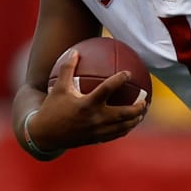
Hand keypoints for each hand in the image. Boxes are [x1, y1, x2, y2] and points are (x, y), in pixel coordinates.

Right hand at [30, 50, 148, 149]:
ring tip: (143, 111)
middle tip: (145, 99)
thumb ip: (67, 69)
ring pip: (124, 126)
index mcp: (86, 104)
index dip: (119, 79)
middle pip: (125, 113)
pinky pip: (117, 134)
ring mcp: (98, 131)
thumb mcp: (59, 88)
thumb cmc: (52, 109)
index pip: (107, 89)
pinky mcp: (98, 139)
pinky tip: (131, 122)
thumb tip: (75, 51)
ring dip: (136, 119)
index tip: (128, 73)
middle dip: (139, 107)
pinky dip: (126, 128)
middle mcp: (95, 118)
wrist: (45, 135)